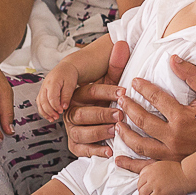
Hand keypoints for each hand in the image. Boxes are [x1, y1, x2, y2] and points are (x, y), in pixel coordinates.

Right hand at [38, 61, 81, 122]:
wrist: (66, 68)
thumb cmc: (69, 74)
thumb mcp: (71, 84)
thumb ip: (67, 95)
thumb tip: (64, 107)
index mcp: (52, 82)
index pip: (51, 97)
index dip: (55, 106)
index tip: (61, 111)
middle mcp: (45, 86)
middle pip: (43, 101)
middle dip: (49, 111)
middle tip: (57, 117)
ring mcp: (42, 89)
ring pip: (39, 103)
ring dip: (45, 112)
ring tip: (52, 119)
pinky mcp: (42, 92)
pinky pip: (40, 102)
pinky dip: (43, 110)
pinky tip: (49, 115)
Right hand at [65, 41, 129, 157]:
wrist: (102, 118)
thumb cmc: (108, 98)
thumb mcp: (112, 81)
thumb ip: (116, 65)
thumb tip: (122, 43)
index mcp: (79, 94)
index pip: (90, 91)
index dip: (106, 92)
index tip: (124, 92)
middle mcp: (72, 111)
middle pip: (81, 113)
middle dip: (101, 113)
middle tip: (119, 114)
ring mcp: (72, 129)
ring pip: (80, 132)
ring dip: (98, 132)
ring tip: (114, 131)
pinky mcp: (76, 144)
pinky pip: (81, 150)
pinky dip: (94, 151)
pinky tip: (109, 150)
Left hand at [112, 55, 195, 169]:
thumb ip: (191, 76)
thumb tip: (173, 59)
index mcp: (182, 118)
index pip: (157, 99)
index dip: (143, 88)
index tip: (134, 82)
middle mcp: (174, 137)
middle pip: (143, 120)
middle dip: (129, 108)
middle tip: (120, 100)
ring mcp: (170, 155)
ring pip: (140, 144)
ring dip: (125, 133)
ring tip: (117, 123)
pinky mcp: (168, 168)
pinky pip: (144, 167)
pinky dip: (129, 164)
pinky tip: (118, 158)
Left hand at [136, 160, 190, 194]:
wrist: (188, 174)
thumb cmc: (179, 171)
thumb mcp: (163, 165)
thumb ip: (154, 171)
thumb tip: (148, 180)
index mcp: (150, 168)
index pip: (140, 179)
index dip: (144, 185)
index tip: (149, 189)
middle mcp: (150, 175)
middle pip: (139, 188)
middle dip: (144, 193)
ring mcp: (154, 184)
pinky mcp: (159, 193)